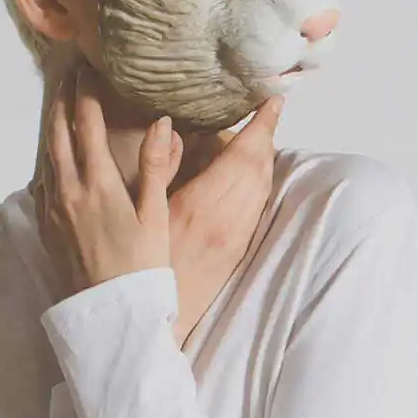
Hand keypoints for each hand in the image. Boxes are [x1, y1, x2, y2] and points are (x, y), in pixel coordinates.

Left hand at [34, 61, 182, 301]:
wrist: (109, 313)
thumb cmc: (141, 267)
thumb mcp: (155, 215)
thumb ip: (156, 166)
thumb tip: (161, 123)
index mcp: (97, 183)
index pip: (87, 125)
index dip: (86, 95)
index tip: (86, 71)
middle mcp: (68, 191)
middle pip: (59, 135)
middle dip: (63, 104)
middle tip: (68, 80)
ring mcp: (54, 211)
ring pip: (48, 158)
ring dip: (54, 130)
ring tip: (61, 112)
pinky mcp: (48, 229)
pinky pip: (43, 184)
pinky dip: (49, 162)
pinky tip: (55, 163)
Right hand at [167, 95, 283, 346]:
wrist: (158, 317)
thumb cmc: (143, 264)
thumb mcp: (144, 211)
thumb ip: (159, 166)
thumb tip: (170, 128)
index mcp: (206, 204)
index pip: (245, 155)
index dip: (263, 125)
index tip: (274, 100)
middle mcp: (231, 218)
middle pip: (260, 167)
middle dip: (264, 135)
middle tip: (263, 111)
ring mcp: (238, 234)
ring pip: (263, 186)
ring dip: (263, 158)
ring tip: (257, 135)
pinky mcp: (240, 247)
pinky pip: (258, 204)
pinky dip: (259, 181)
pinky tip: (248, 175)